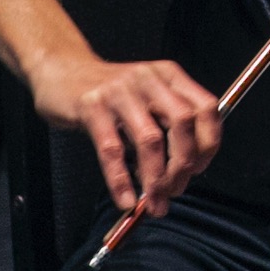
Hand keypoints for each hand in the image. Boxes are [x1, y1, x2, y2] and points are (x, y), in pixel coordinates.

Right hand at [30, 51, 221, 220]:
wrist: (60, 70)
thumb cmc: (108, 89)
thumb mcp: (147, 94)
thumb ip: (168, 120)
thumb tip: (186, 167)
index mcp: (170, 76)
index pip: (206, 108)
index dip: (209, 142)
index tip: (199, 169)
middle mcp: (149, 80)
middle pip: (182, 124)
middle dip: (183, 164)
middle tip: (176, 190)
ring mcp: (119, 92)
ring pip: (150, 139)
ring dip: (156, 177)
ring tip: (154, 201)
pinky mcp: (91, 107)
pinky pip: (111, 149)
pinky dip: (121, 179)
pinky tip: (126, 198)